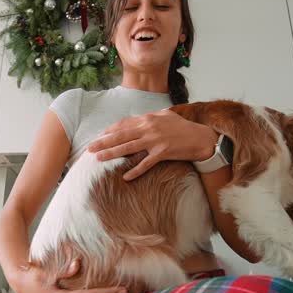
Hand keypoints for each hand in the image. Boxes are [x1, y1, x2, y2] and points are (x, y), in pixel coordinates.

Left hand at [88, 110, 217, 179]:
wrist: (202, 138)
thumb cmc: (184, 127)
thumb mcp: (166, 116)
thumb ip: (151, 117)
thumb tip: (139, 119)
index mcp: (149, 118)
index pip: (124, 124)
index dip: (110, 130)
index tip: (99, 136)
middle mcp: (149, 128)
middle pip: (121, 135)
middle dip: (103, 142)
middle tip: (89, 148)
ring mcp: (155, 140)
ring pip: (128, 148)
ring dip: (112, 154)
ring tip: (98, 159)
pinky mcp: (163, 152)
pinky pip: (146, 163)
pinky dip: (135, 170)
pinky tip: (125, 177)